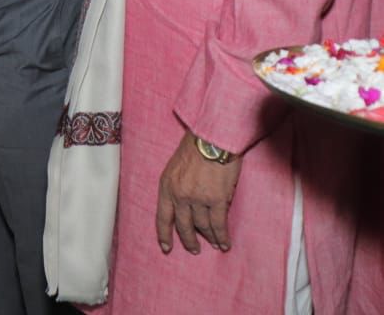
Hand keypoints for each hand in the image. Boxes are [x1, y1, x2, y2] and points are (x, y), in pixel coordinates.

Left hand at [156, 133, 242, 254]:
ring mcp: (198, 199)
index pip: (162, 216)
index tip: (166, 247)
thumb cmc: (194, 147)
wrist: (211, 138)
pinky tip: (224, 243)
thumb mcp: (175, 166)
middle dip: (188, 240)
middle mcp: (179, 195)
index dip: (164, 234)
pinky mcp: (217, 200)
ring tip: (214, 244)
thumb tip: (184, 204)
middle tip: (194, 249)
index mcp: (166, 186)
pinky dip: (222, 236)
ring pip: (202, 226)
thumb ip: (177, 185)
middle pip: (183, 226)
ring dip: (209, 238)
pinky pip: (219, 224)